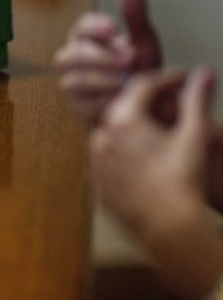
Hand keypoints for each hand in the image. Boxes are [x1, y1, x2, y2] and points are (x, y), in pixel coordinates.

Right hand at [54, 0, 161, 123]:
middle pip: (72, 55)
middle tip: (130, 60)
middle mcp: (74, 59)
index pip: (81, 27)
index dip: (94, 27)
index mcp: (88, 39)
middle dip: (101, 58)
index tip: (114, 29)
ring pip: (74, 79)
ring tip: (128, 81)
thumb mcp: (143, 39)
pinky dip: (104, 100)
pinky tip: (121, 98)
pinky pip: (82, 102)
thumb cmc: (141, 70)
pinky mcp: (76, 105)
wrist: (148, 105)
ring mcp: (72, 83)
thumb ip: (134, 11)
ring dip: (103, 80)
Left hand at [90, 67, 222, 297]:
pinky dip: (126, 155)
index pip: (142, 86)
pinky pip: (110, 161)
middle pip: (125, 109)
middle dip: (150, 102)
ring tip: (161, 130)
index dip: (166, 78)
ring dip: (136, 128)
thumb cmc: (183, 180)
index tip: (184, 79)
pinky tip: (147, 159)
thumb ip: (196, 100)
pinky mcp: (98, 184)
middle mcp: (101, 137)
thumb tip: (203, 73)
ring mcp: (96, 162)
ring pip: (115, 135)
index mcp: (122, 120)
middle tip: (174, 99)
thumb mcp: (194, 135)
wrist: (168, 227)